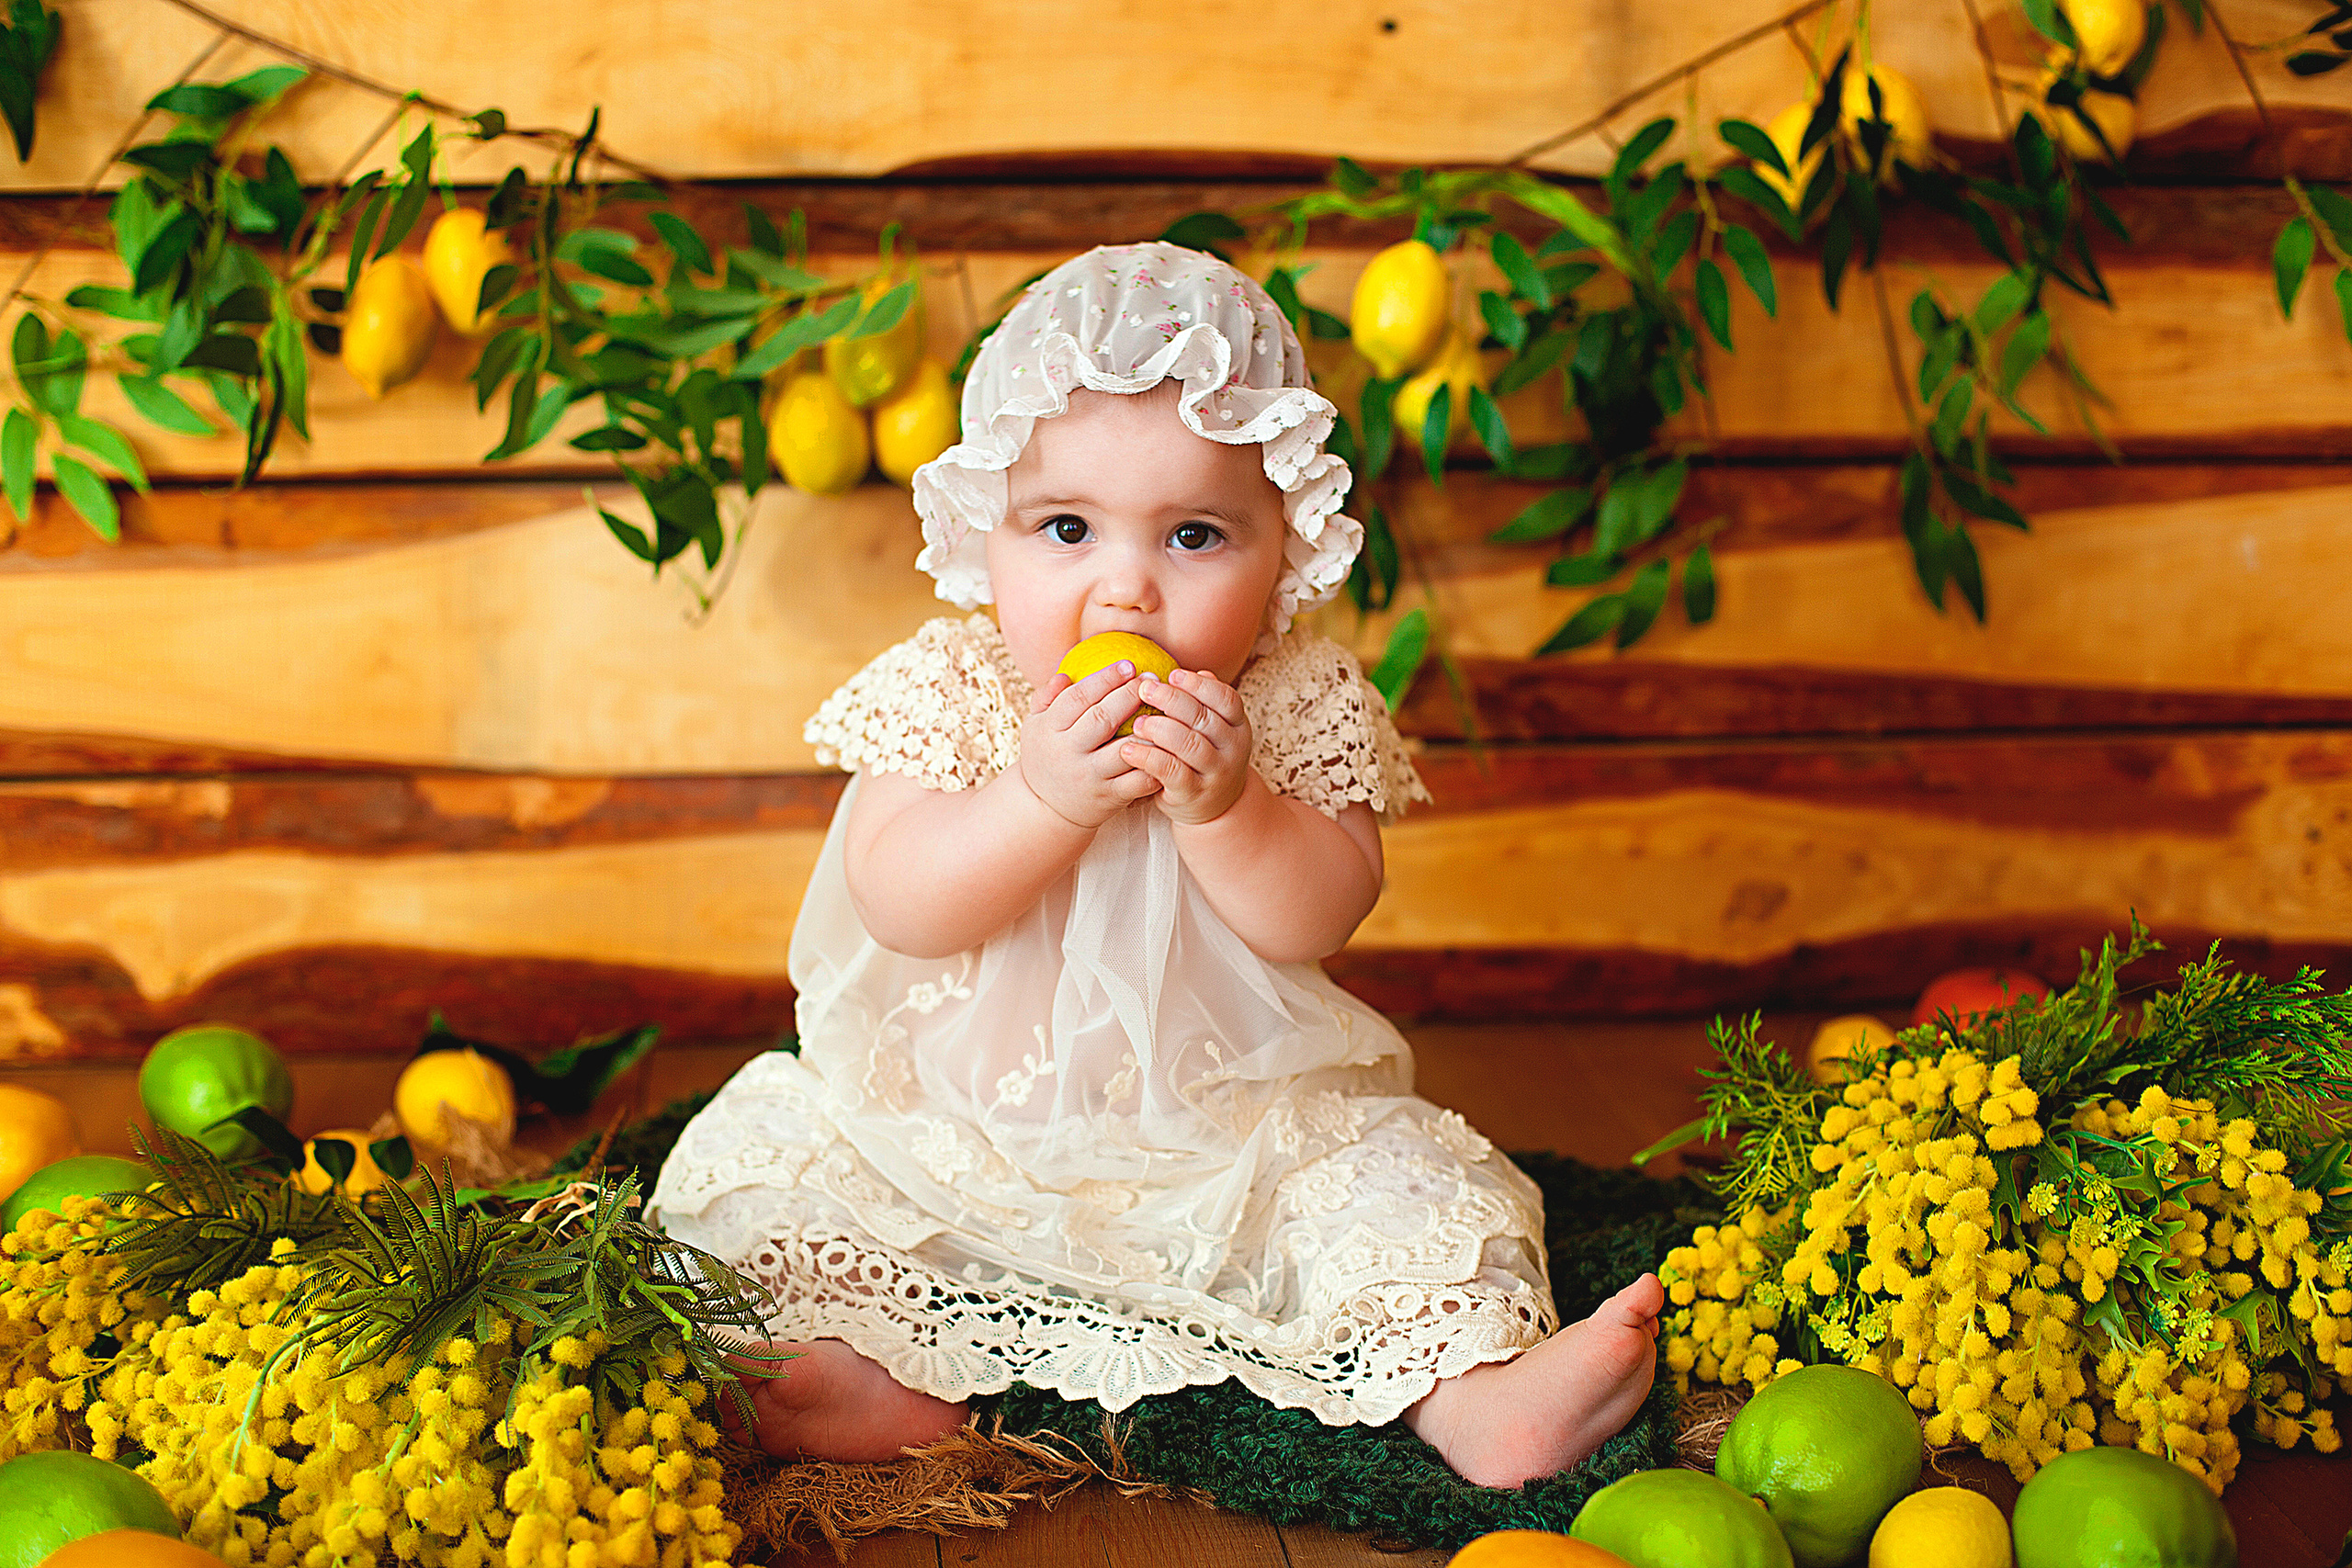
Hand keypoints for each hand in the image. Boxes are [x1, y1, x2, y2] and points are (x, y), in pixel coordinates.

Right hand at [1016, 660, 1161, 829]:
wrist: (1046, 810)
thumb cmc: (1046, 756)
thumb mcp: (1034, 726)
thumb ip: (1046, 698)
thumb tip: (1064, 674)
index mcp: (1049, 729)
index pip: (1078, 697)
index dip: (1105, 678)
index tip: (1128, 665)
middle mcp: (1068, 752)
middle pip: (1103, 718)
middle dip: (1130, 695)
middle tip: (1152, 679)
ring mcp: (1090, 776)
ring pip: (1125, 750)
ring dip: (1149, 729)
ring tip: (1168, 710)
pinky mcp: (1109, 797)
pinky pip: (1138, 780)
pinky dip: (1156, 764)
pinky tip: (1171, 747)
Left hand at [1122, 668, 1252, 825]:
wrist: (1214, 806)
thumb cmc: (1203, 757)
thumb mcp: (1212, 729)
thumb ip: (1202, 703)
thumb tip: (1191, 671)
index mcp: (1238, 726)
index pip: (1226, 699)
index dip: (1199, 685)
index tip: (1172, 674)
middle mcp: (1233, 748)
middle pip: (1204, 718)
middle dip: (1172, 700)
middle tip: (1144, 688)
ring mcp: (1216, 772)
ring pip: (1189, 744)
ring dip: (1159, 728)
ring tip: (1137, 721)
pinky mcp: (1194, 793)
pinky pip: (1171, 771)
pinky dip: (1148, 757)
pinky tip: (1128, 748)